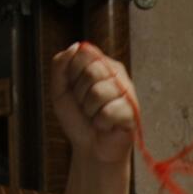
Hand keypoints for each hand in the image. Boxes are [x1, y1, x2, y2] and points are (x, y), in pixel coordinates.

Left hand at [50, 41, 135, 163]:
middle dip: (81, 94)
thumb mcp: (59, 90)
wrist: (89, 148)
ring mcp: (126, 92)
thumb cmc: (78, 119)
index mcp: (100, 64)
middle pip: (93, 71)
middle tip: (86, 106)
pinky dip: (101, 122)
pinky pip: (109, 111)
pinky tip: (105, 125)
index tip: (75, 88)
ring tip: (95, 116)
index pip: (84, 53)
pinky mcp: (132, 111)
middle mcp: (116, 74)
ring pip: (99, 92)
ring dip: (90, 110)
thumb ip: (60, 65)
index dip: (73, 73)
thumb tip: (75, 45)